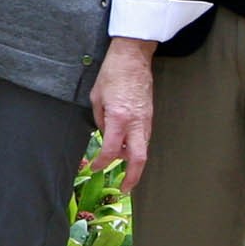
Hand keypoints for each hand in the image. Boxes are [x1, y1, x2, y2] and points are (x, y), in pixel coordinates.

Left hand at [89, 36, 159, 192]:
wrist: (133, 57)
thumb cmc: (112, 73)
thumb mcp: (96, 97)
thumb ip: (100, 120)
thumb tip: (104, 136)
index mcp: (119, 117)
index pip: (111, 149)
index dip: (102, 162)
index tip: (94, 168)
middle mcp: (137, 121)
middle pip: (139, 158)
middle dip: (133, 177)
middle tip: (124, 189)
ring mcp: (146, 119)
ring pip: (143, 148)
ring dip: (133, 161)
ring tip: (122, 170)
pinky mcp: (150, 115)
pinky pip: (144, 137)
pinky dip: (137, 147)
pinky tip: (127, 149)